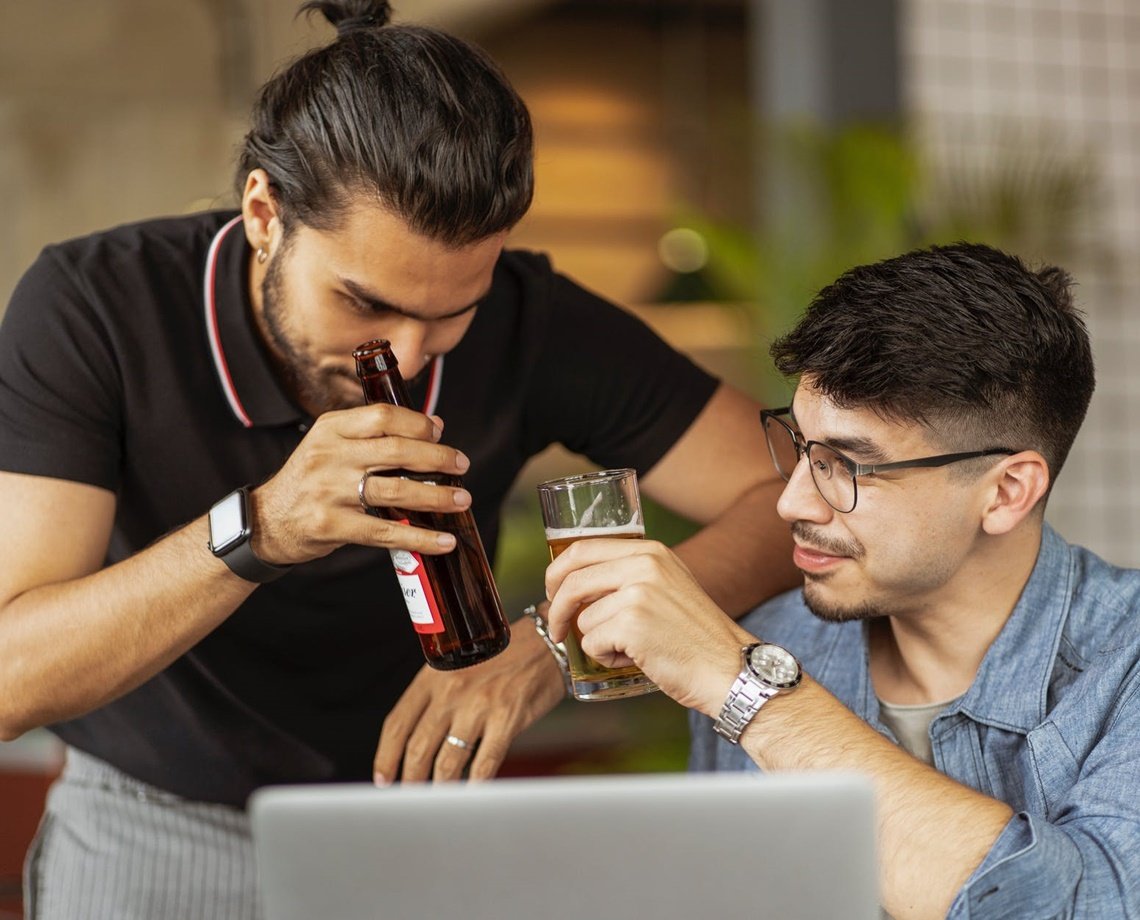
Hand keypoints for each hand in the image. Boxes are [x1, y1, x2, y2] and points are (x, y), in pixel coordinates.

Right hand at [249, 404, 471, 563]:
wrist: (267, 522)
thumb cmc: (310, 481)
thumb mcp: (332, 445)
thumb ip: (376, 434)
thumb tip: (434, 426)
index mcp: (330, 429)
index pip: (382, 416)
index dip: (417, 424)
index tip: (440, 433)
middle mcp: (329, 455)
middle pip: (395, 451)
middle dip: (437, 458)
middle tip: (462, 465)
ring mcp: (329, 491)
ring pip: (395, 489)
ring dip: (436, 496)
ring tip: (462, 500)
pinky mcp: (331, 525)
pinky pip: (385, 532)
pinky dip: (419, 537)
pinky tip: (443, 540)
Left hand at [373, 611, 566, 782]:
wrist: (545, 643)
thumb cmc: (501, 656)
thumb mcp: (457, 666)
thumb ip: (436, 698)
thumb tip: (418, 741)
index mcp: (433, 677)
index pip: (397, 724)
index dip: (385, 757)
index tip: (383, 778)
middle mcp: (451, 691)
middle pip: (418, 748)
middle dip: (410, 780)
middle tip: (409, 797)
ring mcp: (478, 706)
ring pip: (447, 762)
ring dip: (439, 789)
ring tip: (437, 802)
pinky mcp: (506, 719)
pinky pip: (484, 763)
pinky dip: (475, 786)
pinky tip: (471, 795)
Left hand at [544, 539, 751, 717]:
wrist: (730, 668)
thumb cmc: (696, 636)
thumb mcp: (669, 586)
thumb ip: (631, 575)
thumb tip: (576, 583)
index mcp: (650, 551)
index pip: (583, 548)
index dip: (557, 571)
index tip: (552, 590)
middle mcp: (644, 564)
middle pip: (572, 579)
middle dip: (556, 606)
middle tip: (557, 628)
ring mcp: (638, 592)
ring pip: (582, 618)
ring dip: (597, 641)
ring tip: (632, 649)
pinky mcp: (632, 623)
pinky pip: (593, 643)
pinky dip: (607, 658)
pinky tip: (637, 659)